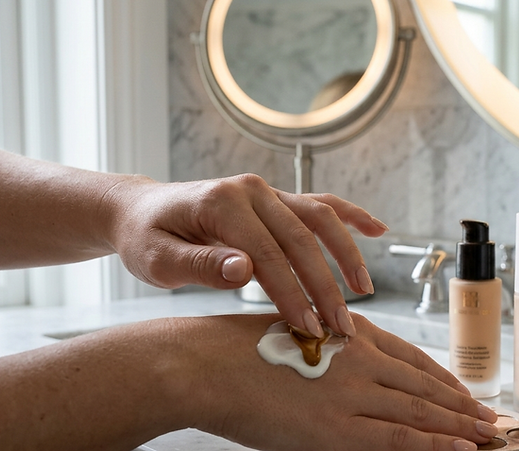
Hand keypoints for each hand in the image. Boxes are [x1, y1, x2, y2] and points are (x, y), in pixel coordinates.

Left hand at [105, 174, 387, 336]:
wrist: (141, 210)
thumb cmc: (147, 238)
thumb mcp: (157, 259)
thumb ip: (200, 264)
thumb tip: (244, 269)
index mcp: (222, 203)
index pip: (268, 253)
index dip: (292, 293)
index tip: (308, 328)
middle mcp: (251, 190)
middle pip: (301, 238)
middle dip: (325, 285)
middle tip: (341, 326)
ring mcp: (268, 191)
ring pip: (320, 219)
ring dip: (347, 255)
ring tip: (364, 291)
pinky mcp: (277, 198)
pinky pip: (321, 204)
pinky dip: (351, 216)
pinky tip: (377, 230)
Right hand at [178, 313, 499, 450]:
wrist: (208, 363)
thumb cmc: (239, 348)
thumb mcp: (297, 331)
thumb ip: (333, 345)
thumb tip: (358, 361)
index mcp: (351, 334)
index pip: (413, 357)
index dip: (444, 377)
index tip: (464, 391)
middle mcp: (362, 359)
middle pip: (426, 384)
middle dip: (462, 404)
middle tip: (489, 417)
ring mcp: (354, 394)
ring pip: (422, 411)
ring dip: (459, 425)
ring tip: (487, 435)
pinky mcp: (338, 429)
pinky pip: (399, 438)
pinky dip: (433, 444)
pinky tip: (458, 449)